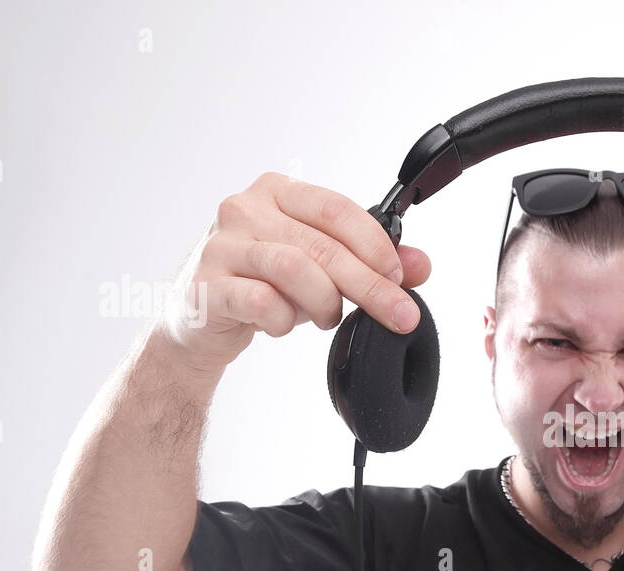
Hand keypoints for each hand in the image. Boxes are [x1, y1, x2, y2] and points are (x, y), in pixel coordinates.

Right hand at [158, 171, 431, 373]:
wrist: (203, 321)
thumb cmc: (265, 285)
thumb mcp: (324, 271)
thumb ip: (372, 263)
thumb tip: (420, 265)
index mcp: (277, 192)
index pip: (336, 209)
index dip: (375, 244)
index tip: (400, 277)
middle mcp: (245, 209)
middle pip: (321, 244)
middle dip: (369, 285)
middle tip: (399, 314)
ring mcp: (221, 246)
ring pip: (293, 268)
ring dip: (325, 302)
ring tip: (329, 318)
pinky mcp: (207, 286)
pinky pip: (260, 301)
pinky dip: (284, 319)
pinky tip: (283, 324)